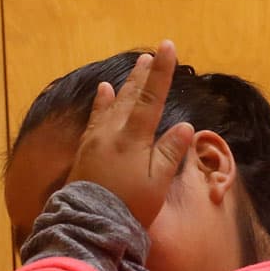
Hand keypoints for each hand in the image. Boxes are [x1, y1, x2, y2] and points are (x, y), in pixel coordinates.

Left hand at [67, 41, 195, 227]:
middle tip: (151, 55)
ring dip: (126, 84)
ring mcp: (96, 140)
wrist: (88, 224)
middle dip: (143, 75)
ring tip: (135, 68)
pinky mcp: (85, 150)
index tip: (168, 47)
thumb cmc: (129, 207)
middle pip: (131, 97)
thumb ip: (169, 153)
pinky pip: (95, 118)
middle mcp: (112, 132)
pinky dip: (101, 103)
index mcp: (133, 138)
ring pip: (114, 104)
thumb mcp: (156, 184)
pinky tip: (103, 92)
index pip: (151, 98)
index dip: (162, 72)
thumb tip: (184, 126)